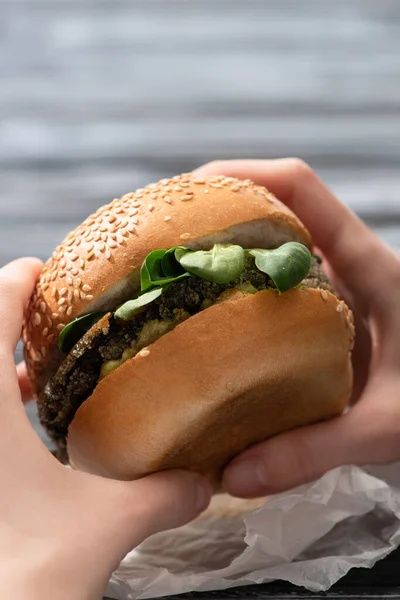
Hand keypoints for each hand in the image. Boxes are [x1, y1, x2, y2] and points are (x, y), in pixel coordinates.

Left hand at [0, 258, 211, 598]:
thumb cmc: (20, 572)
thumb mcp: (104, 527)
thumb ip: (161, 496)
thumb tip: (204, 481)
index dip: (17, 281)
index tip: (44, 270)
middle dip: (10, 318)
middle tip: (54, 318)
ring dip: (1, 367)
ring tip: (42, 372)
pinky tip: (28, 431)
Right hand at [195, 158, 399, 497]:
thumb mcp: (388, 426)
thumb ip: (314, 449)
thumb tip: (232, 475)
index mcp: (369, 266)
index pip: (300, 189)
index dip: (243, 175)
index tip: (188, 192)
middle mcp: (348, 265)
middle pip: (276, 208)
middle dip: (217, 212)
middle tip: (163, 241)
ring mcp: (338, 288)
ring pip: (275, 246)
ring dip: (226, 250)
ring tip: (173, 275)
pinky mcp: (332, 315)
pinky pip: (279, 286)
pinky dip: (242, 290)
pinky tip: (210, 323)